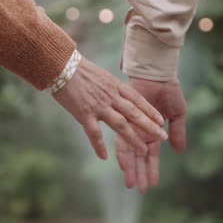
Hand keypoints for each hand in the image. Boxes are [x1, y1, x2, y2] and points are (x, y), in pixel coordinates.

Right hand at [53, 59, 167, 159]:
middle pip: (134, 113)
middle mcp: (110, 96)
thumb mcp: (100, 75)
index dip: (150, 110)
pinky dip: (99, 146)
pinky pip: (94, 133)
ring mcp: (98, 106)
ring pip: (121, 125)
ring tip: (144, 151)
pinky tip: (104, 157)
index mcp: (114, 85)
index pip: (137, 99)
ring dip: (133, 138)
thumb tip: (116, 91)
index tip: (160, 120)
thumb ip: (109, 86)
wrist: (60, 65)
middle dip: (150, 126)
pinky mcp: (84, 114)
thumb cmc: (76, 69)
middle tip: (162, 136)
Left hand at [115, 77, 186, 192]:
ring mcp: (131, 126)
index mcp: (153, 133)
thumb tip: (179, 151)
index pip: (152, 156)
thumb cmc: (168, 92)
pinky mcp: (123, 117)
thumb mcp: (178, 114)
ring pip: (130, 151)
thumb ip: (177, 132)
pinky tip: (122, 164)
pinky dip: (122, 151)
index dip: (152, 170)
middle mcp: (140, 132)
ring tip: (131, 183)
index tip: (152, 185)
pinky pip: (121, 137)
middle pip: (139, 158)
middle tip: (139, 189)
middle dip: (140, 173)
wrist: (157, 74)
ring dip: (131, 167)